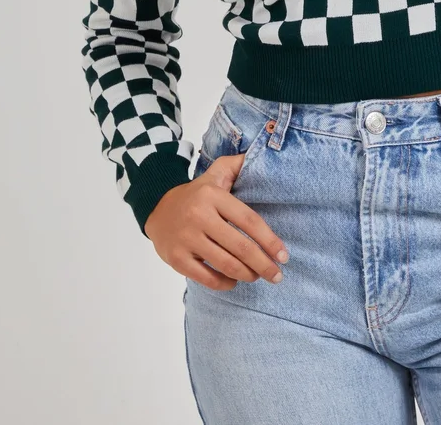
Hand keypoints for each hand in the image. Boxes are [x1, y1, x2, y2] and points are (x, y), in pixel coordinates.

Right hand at [144, 153, 289, 290]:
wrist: (156, 207)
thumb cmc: (196, 193)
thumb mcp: (215, 173)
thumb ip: (238, 164)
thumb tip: (262, 156)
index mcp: (213, 196)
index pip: (249, 220)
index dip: (270, 240)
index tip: (284, 255)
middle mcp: (200, 217)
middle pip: (240, 247)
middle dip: (263, 264)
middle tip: (277, 275)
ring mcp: (187, 239)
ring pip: (225, 264)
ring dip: (247, 274)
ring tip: (257, 276)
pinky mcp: (177, 259)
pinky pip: (206, 278)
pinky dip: (224, 283)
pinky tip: (234, 281)